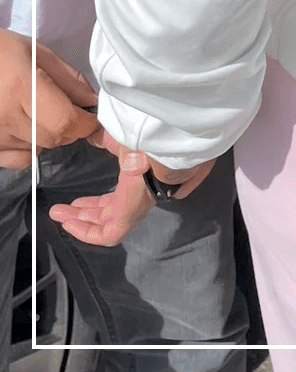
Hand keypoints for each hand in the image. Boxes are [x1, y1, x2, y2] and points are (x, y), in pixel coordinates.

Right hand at [0, 30, 99, 168]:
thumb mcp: (36, 53)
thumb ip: (68, 79)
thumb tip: (92, 102)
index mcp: (22, 88)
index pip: (65, 121)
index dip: (87, 123)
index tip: (95, 117)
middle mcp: (6, 117)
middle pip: (55, 138)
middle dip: (72, 128)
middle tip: (72, 111)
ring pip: (39, 150)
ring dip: (50, 136)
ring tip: (41, 113)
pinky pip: (18, 160)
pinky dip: (30, 148)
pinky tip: (26, 129)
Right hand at [48, 130, 215, 246]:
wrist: (162, 148)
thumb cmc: (148, 140)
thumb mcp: (124, 139)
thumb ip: (112, 141)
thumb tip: (99, 136)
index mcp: (138, 181)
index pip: (114, 200)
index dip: (94, 203)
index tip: (76, 203)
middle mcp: (136, 198)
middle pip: (106, 213)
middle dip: (82, 213)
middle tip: (61, 211)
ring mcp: (133, 209)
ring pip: (103, 224)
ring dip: (79, 222)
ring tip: (58, 216)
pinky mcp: (129, 218)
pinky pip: (106, 235)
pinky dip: (85, 232)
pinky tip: (68, 224)